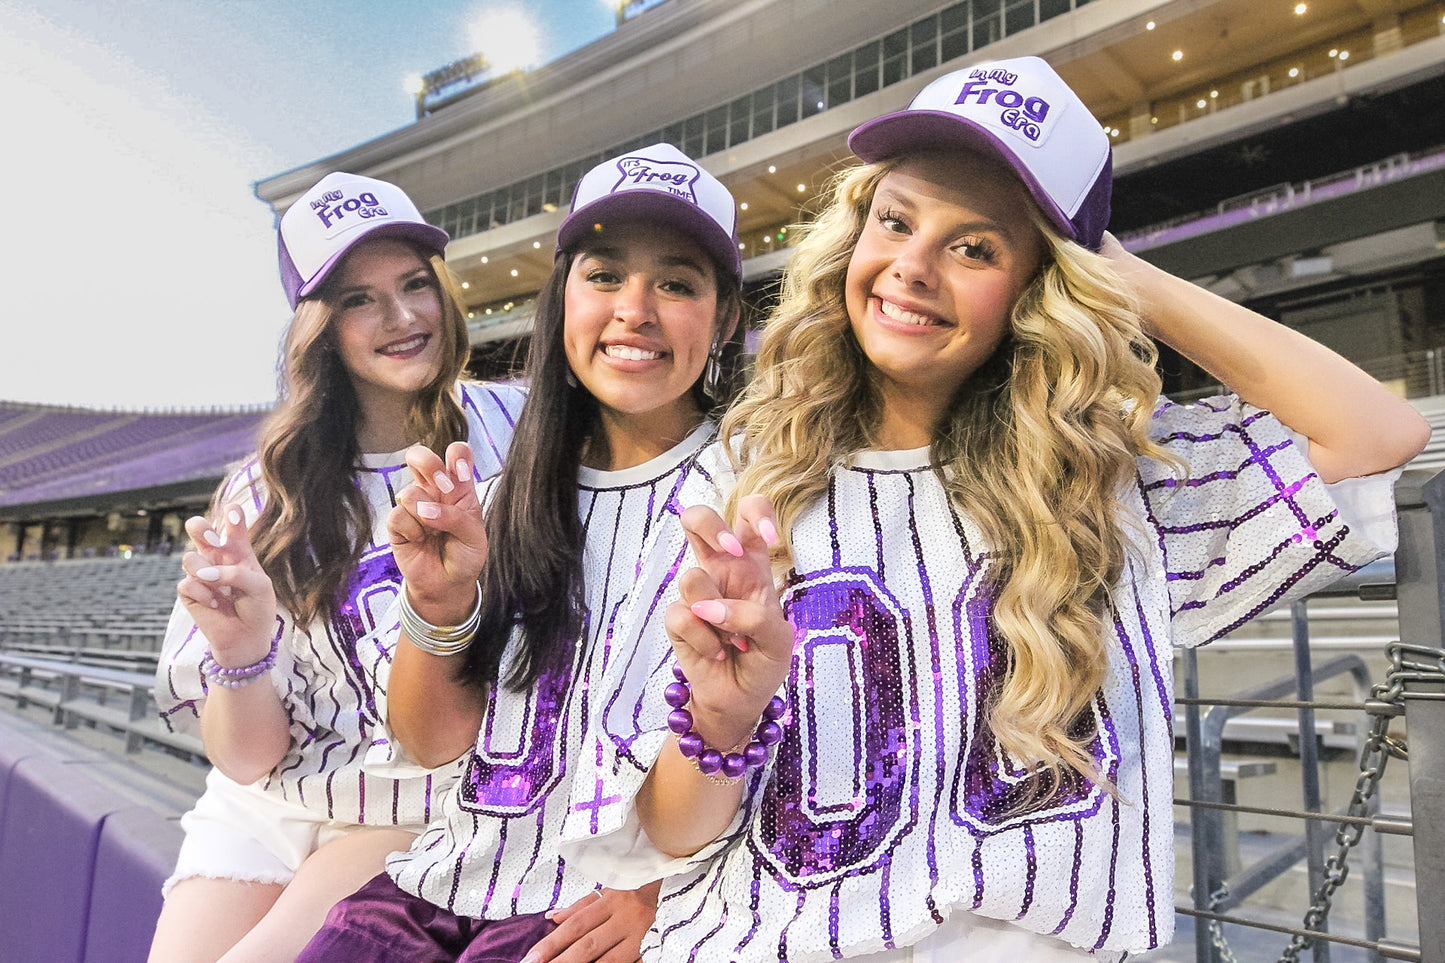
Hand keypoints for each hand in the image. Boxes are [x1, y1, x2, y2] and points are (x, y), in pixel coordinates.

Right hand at [177, 506, 276, 666]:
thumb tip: (205, 573)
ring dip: (206, 572)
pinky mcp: (189, 591)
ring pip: (189, 557)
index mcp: (239, 550)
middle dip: (199, 527)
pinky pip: (188, 583)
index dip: (231, 515)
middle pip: (198, 529)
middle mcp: (216, 557)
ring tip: (223, 591)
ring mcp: (200, 573)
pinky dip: (204, 594)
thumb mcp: (260, 586)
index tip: (233, 509)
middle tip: (210, 538)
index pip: (233, 525)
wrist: (247, 636)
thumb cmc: (257, 607)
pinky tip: (216, 604)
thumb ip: (237, 573)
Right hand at [387, 441, 486, 623]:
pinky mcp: (396, 523)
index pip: (456, 454)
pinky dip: (412, 531)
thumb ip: (456, 517)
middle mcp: (434, 491)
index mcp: (459, 487)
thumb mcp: (474, 536)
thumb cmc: (465, 556)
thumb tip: (425, 508)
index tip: (459, 475)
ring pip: (409, 492)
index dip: (456, 456)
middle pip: (421, 457)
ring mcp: (413, 505)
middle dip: (428, 464)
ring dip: (424, 516)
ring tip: (433, 533)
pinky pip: (397, 515)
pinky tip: (420, 540)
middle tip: (441, 486)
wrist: (448, 584)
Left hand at [522, 882, 659, 962]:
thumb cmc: (638, 890)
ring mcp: (640, 937)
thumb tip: (551, 917)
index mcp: (611, 900)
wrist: (679, 886)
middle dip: (560, 961)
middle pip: (587, 945)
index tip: (531, 958)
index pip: (575, 925)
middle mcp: (625, 918)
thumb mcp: (609, 891)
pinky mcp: (651, 949)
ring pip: (607, 961)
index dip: (552, 943)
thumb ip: (580, 906)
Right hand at [663, 495, 792, 748]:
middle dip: (710, 526)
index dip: (756, 513)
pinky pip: (683, 617)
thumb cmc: (764, 660)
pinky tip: (717, 652)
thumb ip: (754, 617)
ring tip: (731, 639)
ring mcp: (697, 593)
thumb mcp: (779, 639)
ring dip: (717, 615)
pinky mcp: (678, 618)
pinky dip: (706, 640)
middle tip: (730, 552)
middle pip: (697, 517)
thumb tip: (709, 608)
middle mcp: (721, 570)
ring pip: (692, 578)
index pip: (749, 512)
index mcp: (752, 562)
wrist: (742, 699)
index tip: (769, 538)